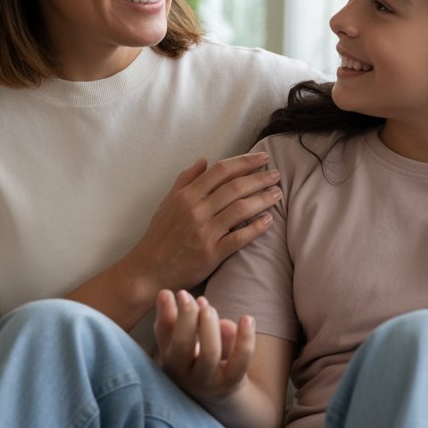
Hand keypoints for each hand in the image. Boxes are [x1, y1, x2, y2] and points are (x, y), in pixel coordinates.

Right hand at [129, 153, 282, 293]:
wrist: (148, 269)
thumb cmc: (159, 235)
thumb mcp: (167, 202)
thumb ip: (186, 180)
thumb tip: (204, 160)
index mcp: (187, 195)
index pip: (221, 171)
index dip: (245, 161)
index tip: (263, 158)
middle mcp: (196, 210)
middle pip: (236, 187)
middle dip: (260, 178)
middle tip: (278, 174)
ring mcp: (205, 232)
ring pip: (241, 209)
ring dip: (263, 199)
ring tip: (278, 194)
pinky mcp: (212, 253)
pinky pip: (239, 237)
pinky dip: (256, 227)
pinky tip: (269, 220)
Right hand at [154, 290, 254, 404]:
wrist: (218, 395)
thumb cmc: (195, 360)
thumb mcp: (179, 342)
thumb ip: (171, 319)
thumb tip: (166, 294)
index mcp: (170, 359)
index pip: (164, 335)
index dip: (167, 313)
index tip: (172, 292)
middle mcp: (185, 374)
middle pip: (183, 345)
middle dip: (188, 318)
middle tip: (195, 298)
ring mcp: (209, 381)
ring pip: (209, 354)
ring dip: (211, 327)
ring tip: (210, 308)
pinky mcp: (232, 383)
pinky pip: (240, 361)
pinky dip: (245, 338)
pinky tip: (247, 318)